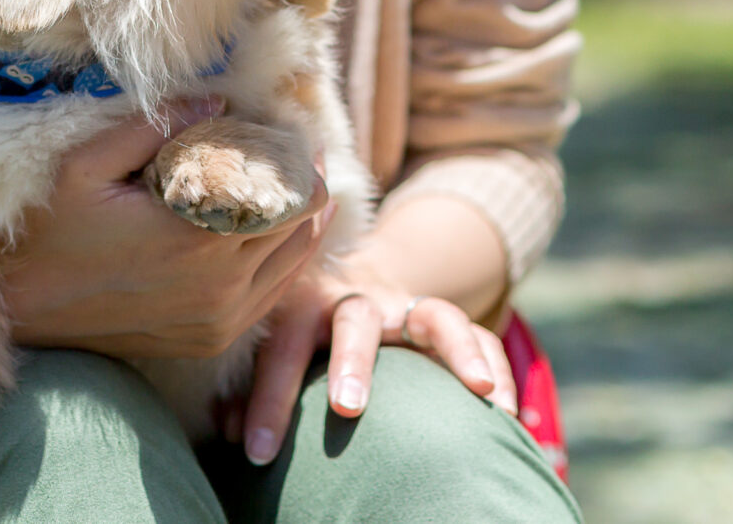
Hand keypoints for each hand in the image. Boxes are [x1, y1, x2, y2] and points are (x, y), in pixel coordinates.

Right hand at [3, 109, 330, 361]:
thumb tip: (217, 99)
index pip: (291, 195)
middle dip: (303, 184)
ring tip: (292, 183)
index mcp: (197, 239)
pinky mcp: (211, 341)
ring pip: (296, 262)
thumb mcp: (85, 164)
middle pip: (302, 225)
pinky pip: (273, 296)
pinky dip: (284, 260)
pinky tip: (274, 231)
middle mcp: (220, 287)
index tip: (290, 131)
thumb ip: (154, 126)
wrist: (19, 311)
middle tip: (292, 150)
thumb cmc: (48, 230)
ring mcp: (219, 320)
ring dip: (302, 221)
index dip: (299, 158)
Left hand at [230, 268, 515, 464]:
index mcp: (305, 305)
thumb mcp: (272, 350)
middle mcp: (357, 301)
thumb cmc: (301, 335)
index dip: (268, 398)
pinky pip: (480, 336)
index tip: (255, 452)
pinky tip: (509, 415)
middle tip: (348, 408)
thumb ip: (248, 390)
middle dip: (352, 364)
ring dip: (459, 351)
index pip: (283, 346)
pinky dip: (496, 369)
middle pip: (355, 322)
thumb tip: (223, 431)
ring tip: (481, 392)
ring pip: (437, 316)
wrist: (352, 280)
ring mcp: (407, 307)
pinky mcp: (443, 321)